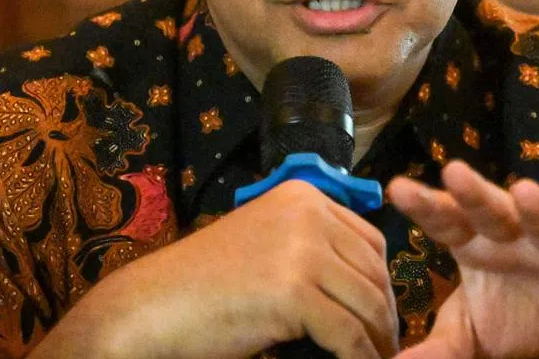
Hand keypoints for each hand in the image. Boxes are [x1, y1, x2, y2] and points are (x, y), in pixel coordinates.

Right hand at [31, 180, 398, 358]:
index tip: (382, 316)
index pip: (368, 240)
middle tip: (387, 345)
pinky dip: (359, 357)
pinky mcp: (294, 291)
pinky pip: (348, 333)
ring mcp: (301, 249)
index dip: (381, 282)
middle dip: (384, 313)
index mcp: (302, 196)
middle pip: (374, 270)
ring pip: (367, 302)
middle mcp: (307, 213)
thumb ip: (311, 250)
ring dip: (379, 339)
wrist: (152, 307)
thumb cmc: (205, 286)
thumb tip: (368, 286)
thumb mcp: (267, 247)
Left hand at [386, 161, 538, 358]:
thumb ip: (440, 345)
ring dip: (537, 210)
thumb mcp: (473, 332)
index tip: (396, 189)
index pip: (448, 222)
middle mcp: (516, 237)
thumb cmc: (519, 316)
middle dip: (473, 193)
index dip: (425, 206)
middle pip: (491, 211)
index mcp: (478, 244)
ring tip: (524, 191)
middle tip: (453, 171)